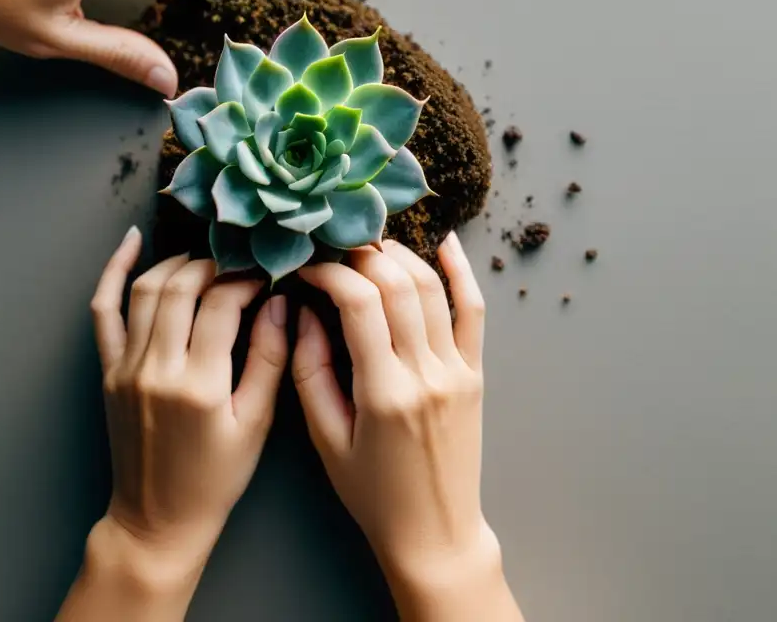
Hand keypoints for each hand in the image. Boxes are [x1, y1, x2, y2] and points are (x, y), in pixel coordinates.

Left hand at [58, 227, 287, 620]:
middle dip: (215, 263)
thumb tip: (280, 303)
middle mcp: (156, 369)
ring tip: (206, 258)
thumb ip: (269, 359)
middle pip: (182, 286)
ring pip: (146, 289)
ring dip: (177, 262)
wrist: (157, 519)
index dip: (248, 280)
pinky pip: (103, 310)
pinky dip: (113, 271)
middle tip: (240, 263)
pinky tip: (131, 242)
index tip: (266, 277)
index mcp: (199, 385)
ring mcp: (125, 367)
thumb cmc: (215, 479)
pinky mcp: (108, 371)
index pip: (222, 304)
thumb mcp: (256, 424)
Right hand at [292, 233, 523, 620]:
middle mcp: (426, 374)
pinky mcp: (475, 374)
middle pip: (397, 285)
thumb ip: (309, 372)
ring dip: (402, 255)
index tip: (306, 269)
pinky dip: (461, 271)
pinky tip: (445, 241)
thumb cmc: (372, 494)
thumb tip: (301, 312)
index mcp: (384, 393)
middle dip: (362, 254)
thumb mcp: (326, 440)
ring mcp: (457, 371)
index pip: (358, 304)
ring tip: (372, 243)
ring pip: (433, 288)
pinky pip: (473, 311)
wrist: (435, 533)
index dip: (329, 273)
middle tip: (335, 248)